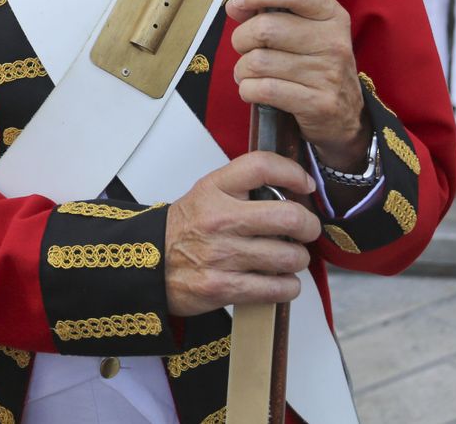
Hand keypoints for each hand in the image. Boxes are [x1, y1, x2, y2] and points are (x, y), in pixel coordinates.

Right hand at [165, 152, 321, 315]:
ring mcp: (222, 255)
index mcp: (214, 190)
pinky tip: (280, 281)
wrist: (146, 264)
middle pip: (289, 217)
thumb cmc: (183, 229)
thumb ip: (243, 188)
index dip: (293, 173)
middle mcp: (219, 219)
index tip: (305, 184)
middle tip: (306, 229)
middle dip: (309, 226)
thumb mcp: (206, 193)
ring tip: (289, 258)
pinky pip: (276, 289)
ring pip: (289, 257)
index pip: (261, 166)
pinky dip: (288, 287)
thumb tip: (291, 191)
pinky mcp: (223, 287)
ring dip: (298, 260)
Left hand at [226, 0, 370, 169]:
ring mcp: (328, 74)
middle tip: (245, 49)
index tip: (238, 3)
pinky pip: (263, 90)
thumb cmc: (314, 65)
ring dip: (242, 69)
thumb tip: (235, 5)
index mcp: (332, 16)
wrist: (346, 116)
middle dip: (241, 39)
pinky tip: (254, 90)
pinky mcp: (318, 103)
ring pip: (258, 62)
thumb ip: (272, 13)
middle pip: (265, 28)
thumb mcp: (307, 32)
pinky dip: (248, 90)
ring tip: (250, 73)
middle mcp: (333, 42)